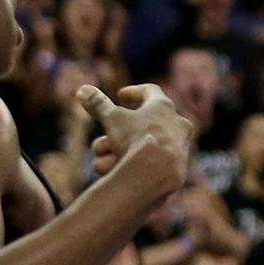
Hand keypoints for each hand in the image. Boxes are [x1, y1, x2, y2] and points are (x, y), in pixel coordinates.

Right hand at [79, 84, 193, 182]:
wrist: (157, 174)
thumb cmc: (136, 139)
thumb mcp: (112, 119)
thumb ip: (98, 104)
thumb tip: (83, 90)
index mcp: (164, 106)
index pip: (150, 92)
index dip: (133, 93)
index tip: (121, 96)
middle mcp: (177, 124)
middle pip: (141, 125)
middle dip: (115, 134)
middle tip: (99, 144)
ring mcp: (180, 147)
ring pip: (143, 146)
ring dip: (117, 153)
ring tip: (99, 162)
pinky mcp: (178, 168)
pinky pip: (151, 163)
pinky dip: (131, 165)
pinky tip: (111, 172)